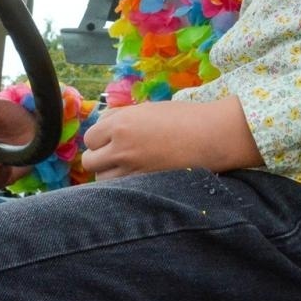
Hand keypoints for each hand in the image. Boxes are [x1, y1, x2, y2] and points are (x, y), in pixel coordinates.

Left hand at [82, 97, 261, 178]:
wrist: (211, 136)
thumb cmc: (183, 117)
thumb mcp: (148, 108)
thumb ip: (121, 116)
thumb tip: (102, 123)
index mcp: (121, 124)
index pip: (90, 138)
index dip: (99, 139)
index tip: (110, 140)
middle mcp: (121, 148)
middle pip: (90, 161)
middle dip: (99, 158)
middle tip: (115, 156)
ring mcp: (132, 170)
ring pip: (102, 179)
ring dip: (109, 174)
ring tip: (127, 169)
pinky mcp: (145, 186)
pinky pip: (120, 191)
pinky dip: (122, 187)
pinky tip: (136, 179)